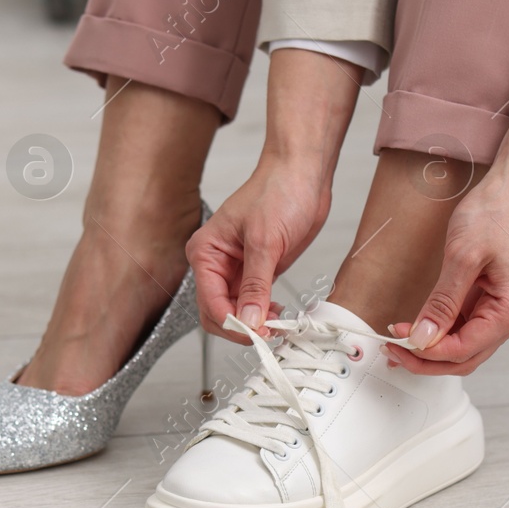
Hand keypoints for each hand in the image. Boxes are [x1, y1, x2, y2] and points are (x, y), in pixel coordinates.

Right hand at [188, 160, 330, 340]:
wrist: (302, 174)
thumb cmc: (278, 191)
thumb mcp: (265, 241)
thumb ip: (256, 285)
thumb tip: (249, 320)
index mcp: (206, 252)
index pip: (209, 302)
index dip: (231, 322)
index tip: (256, 334)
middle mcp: (216, 264)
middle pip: (218, 312)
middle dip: (241, 326)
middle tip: (269, 334)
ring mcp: (237, 270)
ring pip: (237, 312)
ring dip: (255, 323)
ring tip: (278, 324)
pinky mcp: (258, 272)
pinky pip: (254, 304)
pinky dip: (264, 314)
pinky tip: (279, 314)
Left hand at [387, 78, 508, 374]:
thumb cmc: (497, 212)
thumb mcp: (462, 257)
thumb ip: (442, 303)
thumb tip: (423, 338)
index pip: (463, 349)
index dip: (426, 352)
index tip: (397, 345)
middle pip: (465, 356)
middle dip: (427, 358)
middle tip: (393, 350)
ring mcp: (503, 308)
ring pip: (464, 345)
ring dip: (432, 346)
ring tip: (399, 340)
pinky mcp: (492, 297)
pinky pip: (465, 325)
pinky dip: (441, 329)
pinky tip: (419, 326)